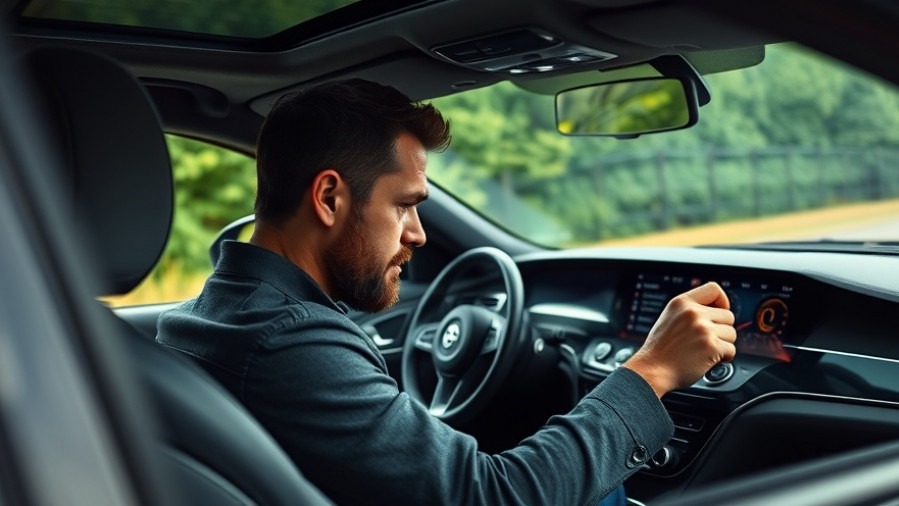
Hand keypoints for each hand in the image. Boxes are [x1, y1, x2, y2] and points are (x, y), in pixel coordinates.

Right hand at [623, 282, 736, 396]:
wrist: (651, 370)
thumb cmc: (660, 350)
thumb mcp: (669, 318)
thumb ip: (690, 310)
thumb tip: (717, 310)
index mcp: (681, 302)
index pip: (714, 289)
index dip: (722, 301)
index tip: (719, 312)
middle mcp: (693, 312)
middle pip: (728, 316)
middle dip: (721, 330)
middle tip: (705, 341)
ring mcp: (703, 329)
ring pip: (732, 334)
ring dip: (723, 345)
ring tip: (703, 351)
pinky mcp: (711, 346)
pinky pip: (731, 350)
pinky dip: (723, 359)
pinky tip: (707, 360)